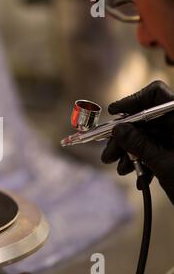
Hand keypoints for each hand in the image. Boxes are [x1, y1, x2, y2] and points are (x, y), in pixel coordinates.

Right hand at [101, 80, 173, 204]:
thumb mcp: (164, 164)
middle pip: (146, 119)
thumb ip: (139, 145)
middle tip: (109, 154)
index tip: (114, 112)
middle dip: (124, 137)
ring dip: (130, 153)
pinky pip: (155, 150)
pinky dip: (144, 162)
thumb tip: (118, 129)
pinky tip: (140, 178)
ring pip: (147, 137)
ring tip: (122, 170)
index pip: (157, 94)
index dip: (133, 100)